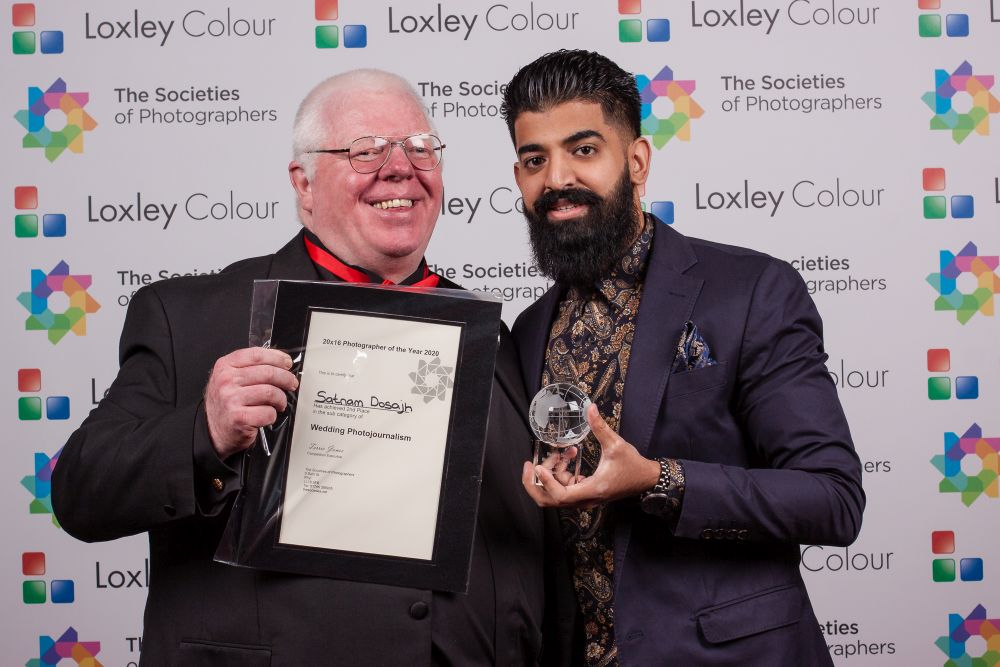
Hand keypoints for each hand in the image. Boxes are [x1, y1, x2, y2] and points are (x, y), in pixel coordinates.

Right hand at [204, 347, 297, 458]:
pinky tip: (268, 415)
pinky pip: (268, 412)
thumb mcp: (229, 378)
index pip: (257, 355)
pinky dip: (273, 415)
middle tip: (292, 383)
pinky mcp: (239, 418)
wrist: (213, 430)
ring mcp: (231, 399)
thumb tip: (281, 363)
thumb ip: (250, 367)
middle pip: (268, 373)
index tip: (287, 363)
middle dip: (286, 378)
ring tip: (279, 403)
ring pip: (271, 392)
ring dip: (281, 399)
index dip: (277, 358)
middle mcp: (226, 381)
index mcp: (225, 366)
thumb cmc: (226, 403)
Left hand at [521, 404, 660, 508]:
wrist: (646, 479)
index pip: (561, 496)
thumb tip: (590, 408)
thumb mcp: (616, 444)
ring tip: (559, 453)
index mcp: (592, 489)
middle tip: (530, 466)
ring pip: (556, 493)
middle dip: (536, 484)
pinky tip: (568, 456)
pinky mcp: (586, 493)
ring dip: (551, 474)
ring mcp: (585, 498)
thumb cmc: (632, 465)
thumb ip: (600, 427)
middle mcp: (586, 499)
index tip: (538, 467)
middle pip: (551, 501)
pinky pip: (565, 488)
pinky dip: (560, 474)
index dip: (546, 483)